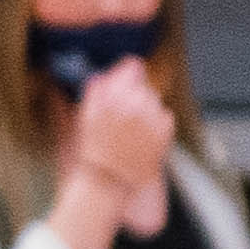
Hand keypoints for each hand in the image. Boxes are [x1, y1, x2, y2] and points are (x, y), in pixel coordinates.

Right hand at [67, 62, 175, 229]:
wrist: (109, 180)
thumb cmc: (92, 153)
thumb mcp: (84, 119)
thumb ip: (94, 94)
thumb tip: (98, 78)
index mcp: (108, 96)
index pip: (131, 67)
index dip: (130, 71)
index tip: (128, 73)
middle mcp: (130, 102)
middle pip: (143, 84)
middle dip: (135, 94)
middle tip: (125, 111)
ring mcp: (150, 115)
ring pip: (155, 99)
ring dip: (146, 108)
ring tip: (132, 127)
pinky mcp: (164, 128)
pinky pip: (165, 115)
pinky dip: (158, 122)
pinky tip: (143, 135)